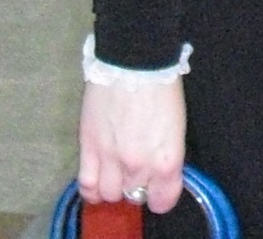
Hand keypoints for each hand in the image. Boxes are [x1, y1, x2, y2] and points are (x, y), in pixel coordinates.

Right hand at [78, 76, 185, 215]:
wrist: (134, 60)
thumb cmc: (161, 86)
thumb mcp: (176, 127)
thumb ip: (165, 156)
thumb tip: (156, 172)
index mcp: (167, 160)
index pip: (163, 201)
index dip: (160, 196)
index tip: (157, 188)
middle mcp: (140, 167)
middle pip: (135, 195)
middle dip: (137, 184)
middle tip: (136, 168)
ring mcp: (112, 159)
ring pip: (109, 194)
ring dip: (113, 186)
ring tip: (115, 171)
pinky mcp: (89, 148)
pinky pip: (86, 185)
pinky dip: (91, 190)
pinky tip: (96, 181)